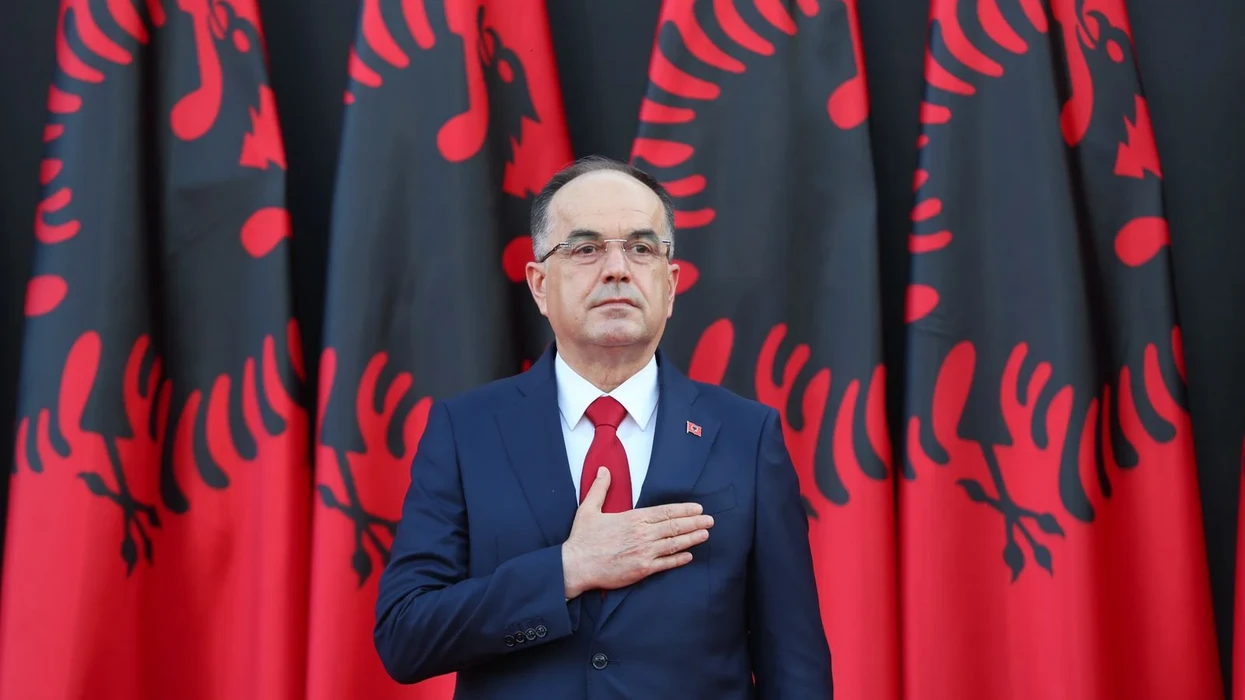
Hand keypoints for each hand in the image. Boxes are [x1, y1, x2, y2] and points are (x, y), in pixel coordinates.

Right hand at [561, 467, 713, 598]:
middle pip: (674, 526)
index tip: (697, 508)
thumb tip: (603, 470)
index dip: (683, 510)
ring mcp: (644, 552)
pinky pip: (666, 563)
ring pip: (674, 543)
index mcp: (633, 518)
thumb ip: (600, 489)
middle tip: (710, 520)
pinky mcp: (642, 569)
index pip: (665, 511)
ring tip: (705, 534)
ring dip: (692, 538)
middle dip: (694, 522)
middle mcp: (642, 534)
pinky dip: (679, 559)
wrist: (576, 565)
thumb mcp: (588, 509)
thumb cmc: (582, 539)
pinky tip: (689, 555)